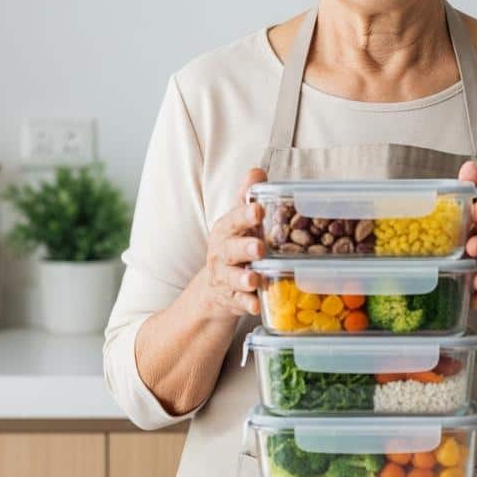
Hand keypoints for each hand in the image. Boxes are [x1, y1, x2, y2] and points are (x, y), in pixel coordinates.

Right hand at [195, 166, 267, 323]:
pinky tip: (257, 305)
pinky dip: (247, 303)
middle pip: (231, 249)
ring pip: (232, 277)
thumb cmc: (235, 244)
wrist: (215, 285)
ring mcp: (224, 276)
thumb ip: (247, 197)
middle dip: (244, 247)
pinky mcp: (230, 298)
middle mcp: (221, 252)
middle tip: (260, 248)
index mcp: (226, 229)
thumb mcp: (239, 221)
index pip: (233, 219)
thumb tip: (257, 171)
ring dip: (243, 279)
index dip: (245, 215)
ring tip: (255, 280)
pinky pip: (238, 302)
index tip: (258, 210)